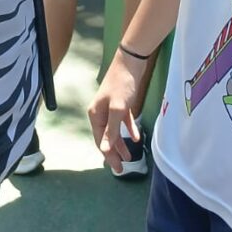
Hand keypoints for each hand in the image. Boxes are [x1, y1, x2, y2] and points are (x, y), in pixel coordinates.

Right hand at [88, 50, 147, 174]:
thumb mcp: (118, 109)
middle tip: (122, 169)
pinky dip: (129, 129)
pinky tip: (136, 137)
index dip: (108, 156)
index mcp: (95, 114)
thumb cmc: (123, 85)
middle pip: (106, 137)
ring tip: (129, 157)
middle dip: (114, 153)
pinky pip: (123, 121)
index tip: (118, 169)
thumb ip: (112, 130)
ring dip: (121, 143)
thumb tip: (105, 150)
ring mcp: (110, 108)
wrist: (131, 62)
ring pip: (114, 131)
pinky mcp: (121, 103)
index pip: (101, 141)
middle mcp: (100, 112)